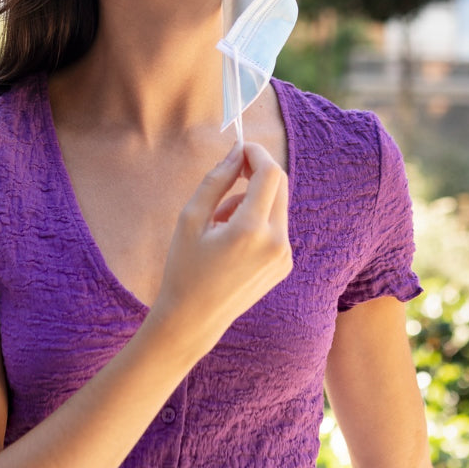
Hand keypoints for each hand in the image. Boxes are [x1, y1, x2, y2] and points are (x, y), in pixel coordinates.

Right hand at [151, 142, 291, 355]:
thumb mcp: (191, 218)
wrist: (193, 320)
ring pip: (277, 205)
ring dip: (253, 199)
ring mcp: (284, 256)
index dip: (257, 153)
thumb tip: (237, 151)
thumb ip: (217, 180)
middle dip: (257, 171)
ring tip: (219, 221)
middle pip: (279, 185)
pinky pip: (276, 227)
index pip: (270, 173)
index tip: (240, 146)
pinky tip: (231, 240)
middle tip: (232, 170)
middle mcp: (276, 243)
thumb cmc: (184, 268)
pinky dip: (257, 220)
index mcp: (251, 230)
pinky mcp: (284, 265)